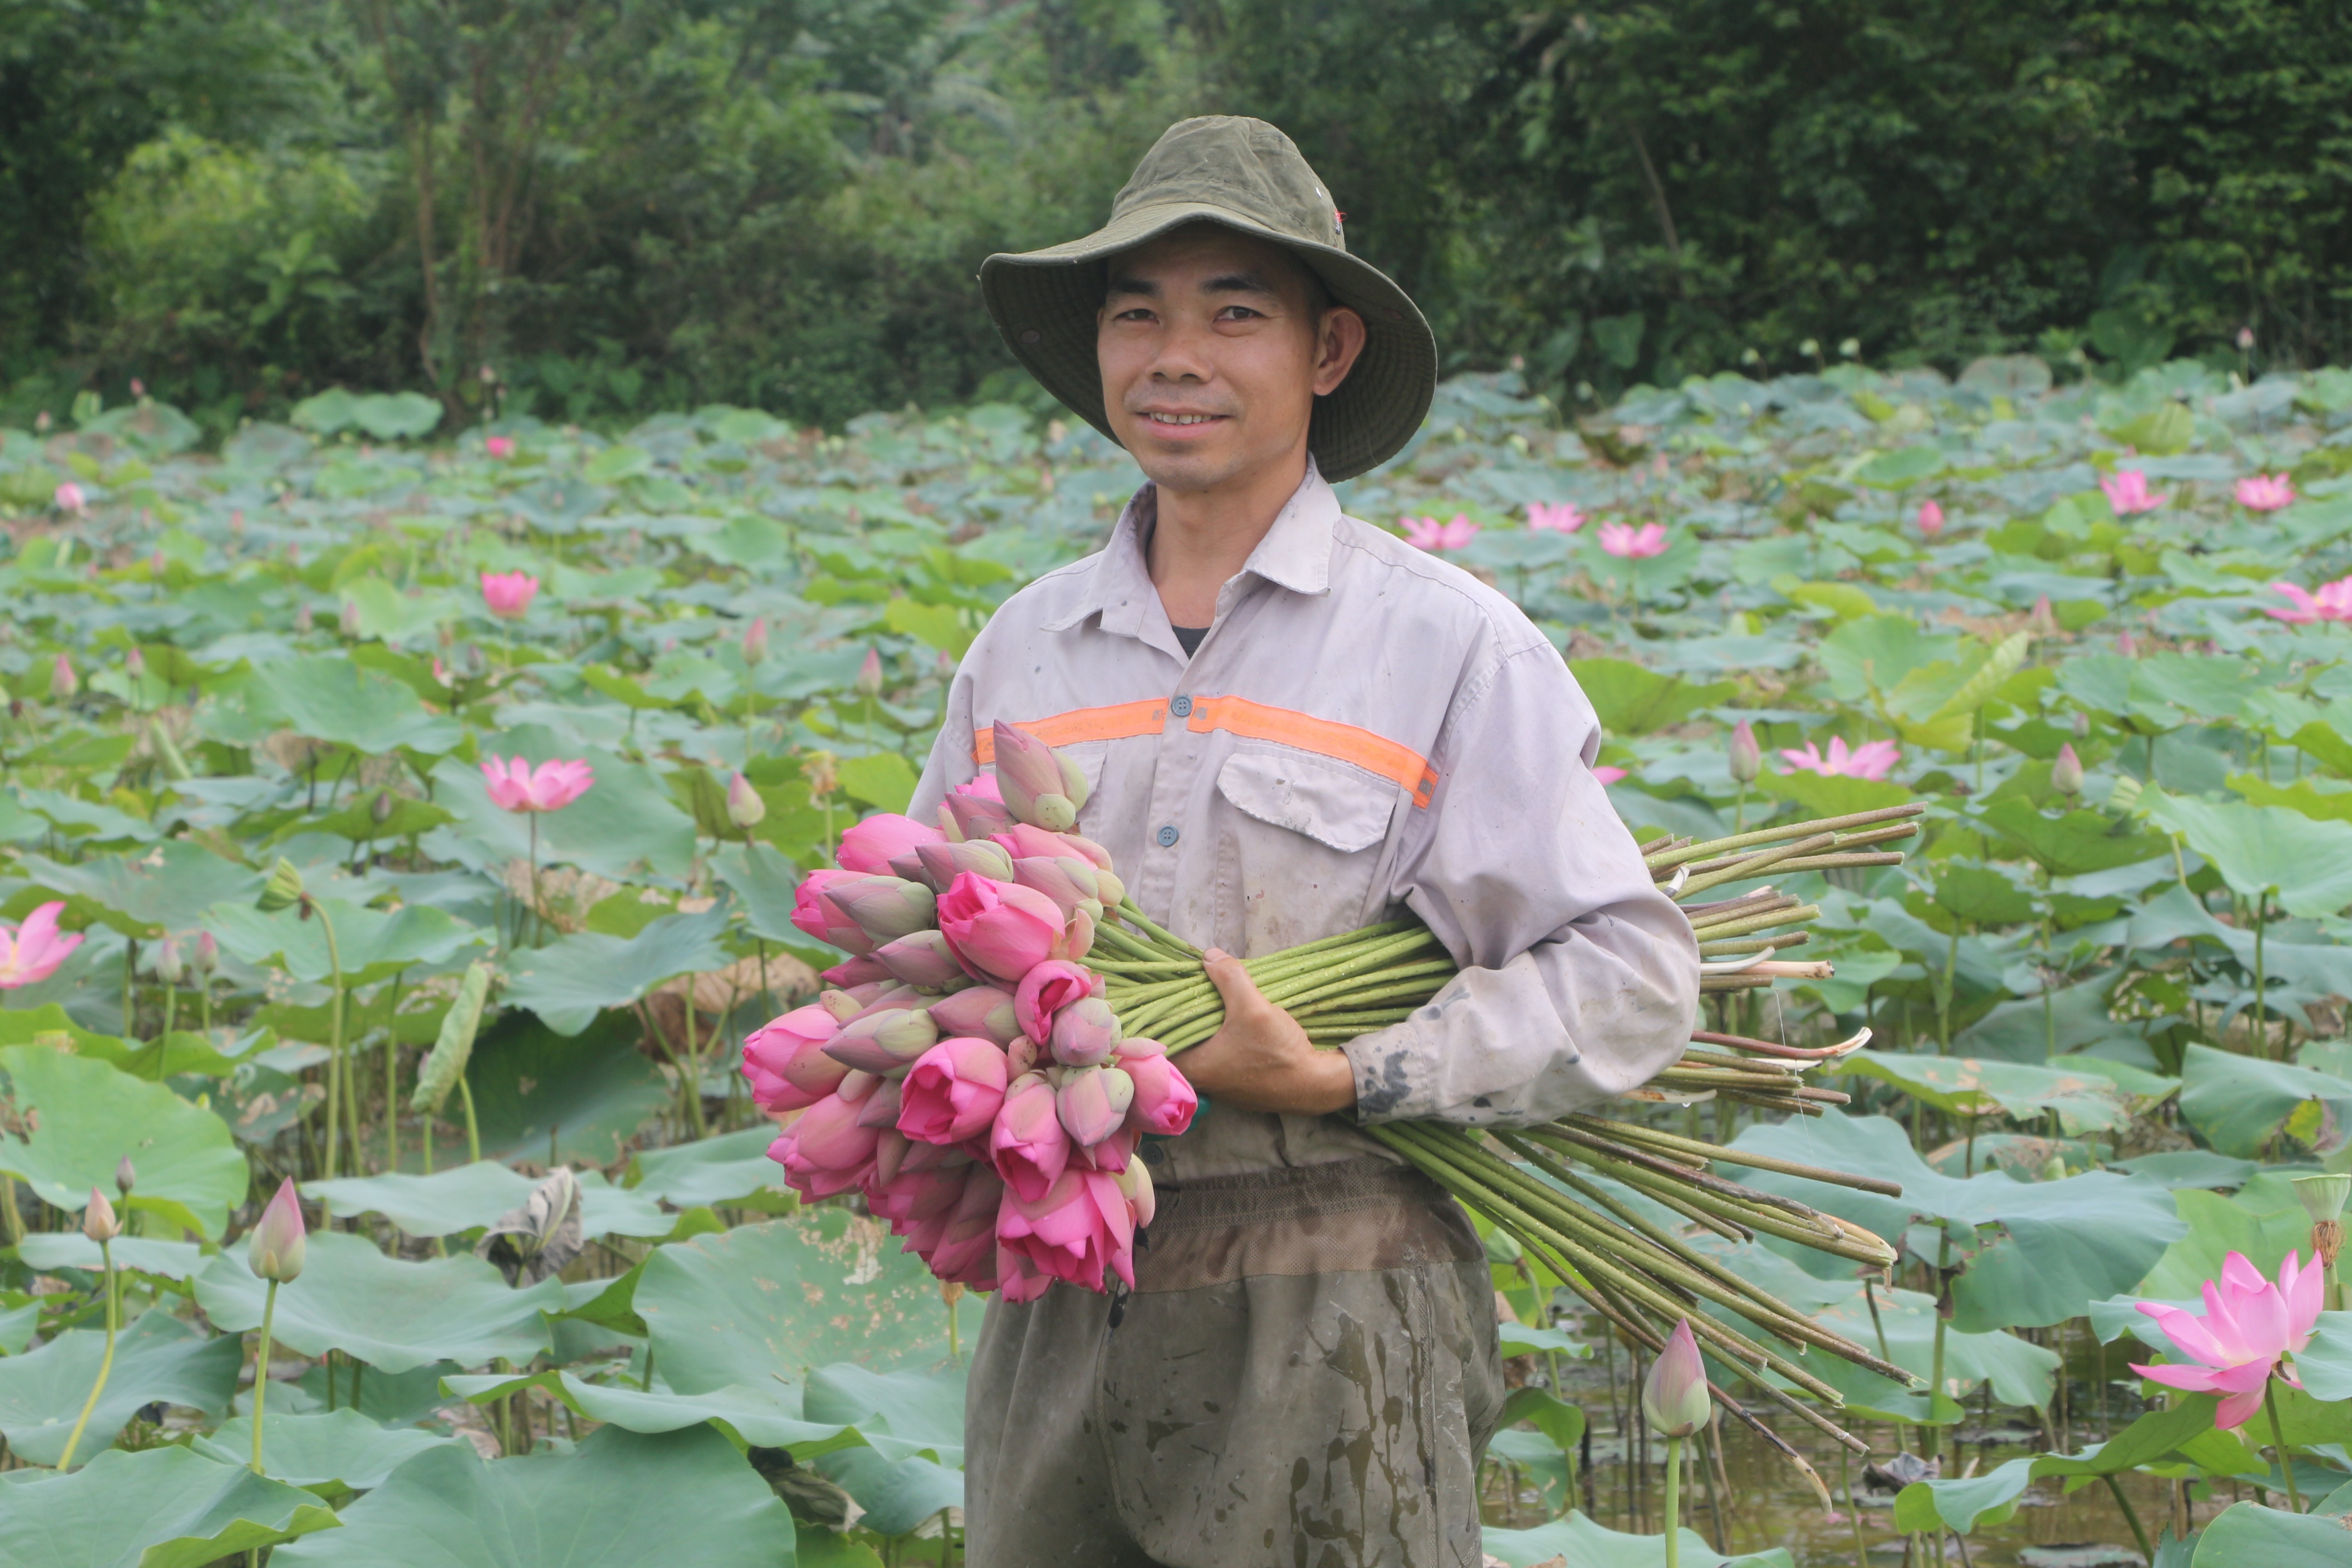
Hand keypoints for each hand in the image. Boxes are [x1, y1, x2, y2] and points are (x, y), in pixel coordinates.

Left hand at [1175, 948, 1357, 1115]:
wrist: (1314, 1084)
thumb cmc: (1278, 1052)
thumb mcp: (1253, 1007)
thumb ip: (1230, 978)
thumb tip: (1209, 955)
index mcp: (1193, 1067)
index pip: (1158, 1040)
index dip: (1158, 1014)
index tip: (1163, 993)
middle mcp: (1200, 1081)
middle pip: (1180, 1040)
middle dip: (1185, 1014)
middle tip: (1190, 989)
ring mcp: (1219, 1085)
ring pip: (1201, 1048)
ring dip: (1205, 1026)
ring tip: (1210, 999)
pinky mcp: (1236, 1084)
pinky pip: (1218, 1055)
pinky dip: (1221, 1038)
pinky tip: (1231, 1020)